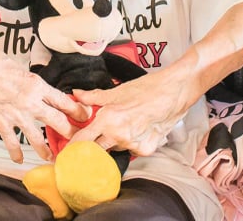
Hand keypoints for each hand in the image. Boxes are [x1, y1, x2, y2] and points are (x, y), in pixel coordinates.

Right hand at [0, 49, 90, 163]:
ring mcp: (16, 115)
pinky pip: (12, 142)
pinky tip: (19, 159)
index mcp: (37, 85)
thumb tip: (39, 90)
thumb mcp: (21, 68)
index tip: (84, 115)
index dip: (77, 110)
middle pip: (57, 121)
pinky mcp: (1, 123)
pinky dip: (16, 152)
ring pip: (37, 138)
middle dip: (69, 132)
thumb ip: (32, 83)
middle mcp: (30, 102)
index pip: (63, 101)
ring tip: (51, 157)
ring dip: (45, 149)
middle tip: (76, 139)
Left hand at [68, 71, 189, 155]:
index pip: (82, 141)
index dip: (72, 148)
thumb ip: (93, 97)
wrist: (174, 91)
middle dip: (94, 144)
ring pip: (115, 148)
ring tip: (125, 125)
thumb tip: (77, 95)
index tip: (68, 153)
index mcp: (108, 119)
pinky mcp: (146, 150)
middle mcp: (118, 135)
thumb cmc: (147, 88)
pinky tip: (138, 129)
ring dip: (114, 141)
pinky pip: (131, 150)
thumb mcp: (117, 91)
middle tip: (97, 136)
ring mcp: (133, 144)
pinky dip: (131, 142)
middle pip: (97, 149)